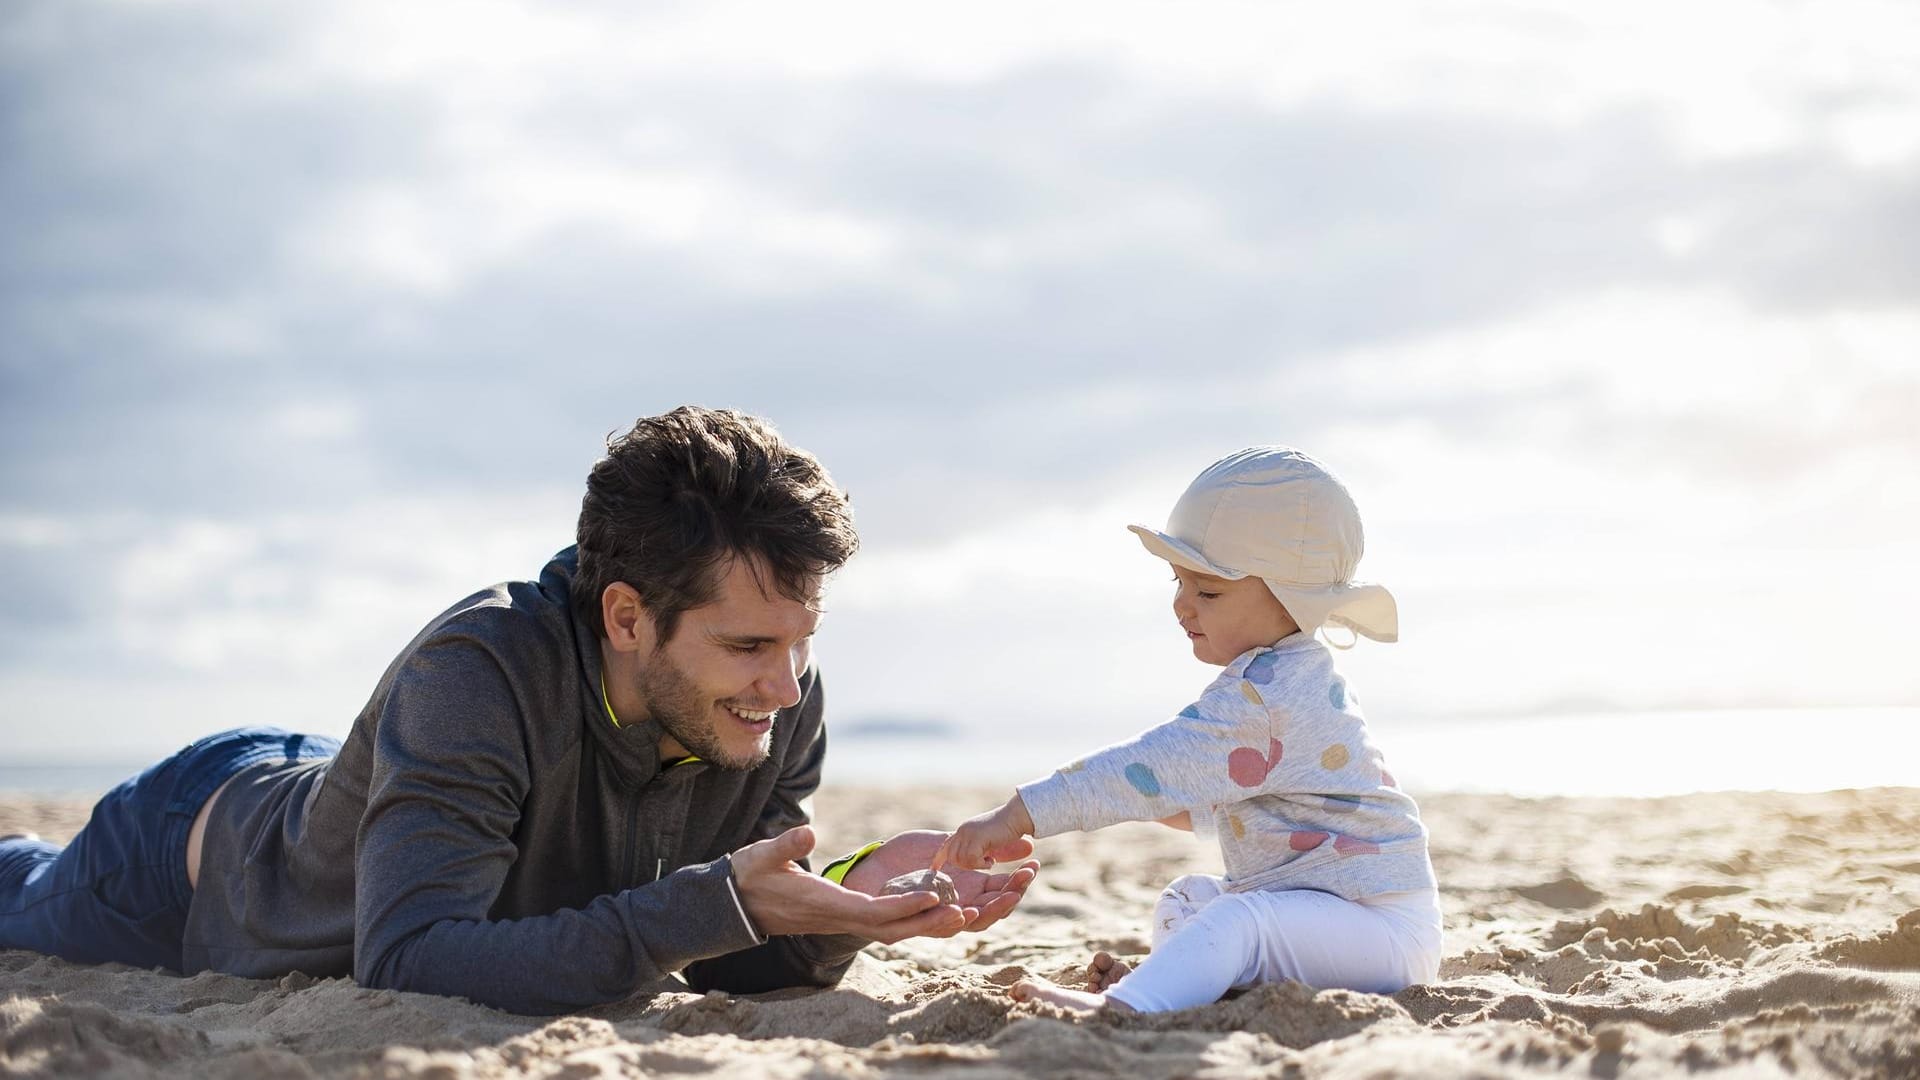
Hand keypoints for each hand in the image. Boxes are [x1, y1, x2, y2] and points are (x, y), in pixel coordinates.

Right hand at [730, 826, 967, 943]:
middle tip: (965, 914)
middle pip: (891, 929)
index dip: (906, 905)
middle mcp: (838, 917)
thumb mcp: (763, 856)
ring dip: (923, 924)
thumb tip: (808, 833)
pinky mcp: (841, 916)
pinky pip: (881, 924)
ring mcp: (840, 920)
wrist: (735, 902)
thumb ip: (785, 846)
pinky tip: (929, 908)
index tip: (935, 895)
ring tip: (959, 914)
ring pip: (889, 930)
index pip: (874, 910)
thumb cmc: (749, 876)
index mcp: (825, 904)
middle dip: (927, 923)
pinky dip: (908, 919)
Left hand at [841, 830, 1038, 933]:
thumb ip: (983, 847)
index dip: (1016, 883)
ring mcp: (929, 918)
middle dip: (1006, 900)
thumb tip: (1026, 843)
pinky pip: (927, 925)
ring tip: (998, 901)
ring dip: (981, 914)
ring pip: (960, 924)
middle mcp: (951, 908)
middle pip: (986, 913)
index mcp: (963, 891)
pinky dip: (944, 919)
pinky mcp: (904, 923)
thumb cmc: (904, 859)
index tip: (1033, 867)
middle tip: (1022, 884)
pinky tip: (958, 909)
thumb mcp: (949, 845)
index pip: (997, 894)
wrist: (865, 870)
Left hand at [929, 795, 1034, 872]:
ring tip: (989, 860)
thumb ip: (977, 845)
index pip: (945, 846)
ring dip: (975, 865)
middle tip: (983, 862)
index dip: (939, 859)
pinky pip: (972, 859)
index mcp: (963, 831)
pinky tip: (992, 860)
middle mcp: (962, 831)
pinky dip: (982, 864)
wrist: (1016, 817)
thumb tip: (973, 858)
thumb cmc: (1006, 828)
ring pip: (960, 860)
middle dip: (965, 865)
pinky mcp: (976, 838)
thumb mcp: (986, 837)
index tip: (933, 869)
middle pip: (952, 857)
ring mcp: (967, 833)